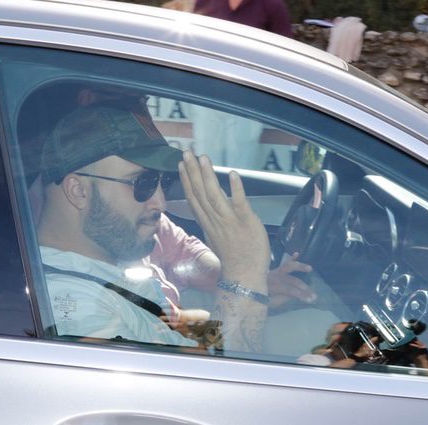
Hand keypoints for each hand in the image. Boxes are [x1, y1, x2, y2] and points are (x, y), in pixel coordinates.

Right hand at [178, 152, 269, 288]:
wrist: (244, 275)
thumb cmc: (233, 257)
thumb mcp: (216, 237)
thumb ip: (211, 220)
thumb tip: (207, 208)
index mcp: (207, 222)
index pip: (193, 198)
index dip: (187, 180)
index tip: (182, 164)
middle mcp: (215, 220)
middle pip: (200, 193)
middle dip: (193, 171)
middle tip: (187, 152)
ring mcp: (230, 221)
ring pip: (214, 195)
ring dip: (208, 175)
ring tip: (203, 158)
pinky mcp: (246, 222)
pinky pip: (239, 203)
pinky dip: (235, 188)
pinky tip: (232, 174)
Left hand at [267, 252, 316, 307]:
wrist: (252, 287)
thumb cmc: (262, 298)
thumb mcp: (270, 302)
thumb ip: (281, 299)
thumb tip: (294, 296)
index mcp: (272, 287)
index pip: (289, 290)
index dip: (300, 295)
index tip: (310, 299)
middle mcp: (274, 277)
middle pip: (292, 280)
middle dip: (304, 288)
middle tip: (314, 295)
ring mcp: (275, 271)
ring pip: (288, 267)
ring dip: (300, 267)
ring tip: (310, 268)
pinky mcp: (277, 268)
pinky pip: (284, 262)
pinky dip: (291, 258)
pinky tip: (297, 254)